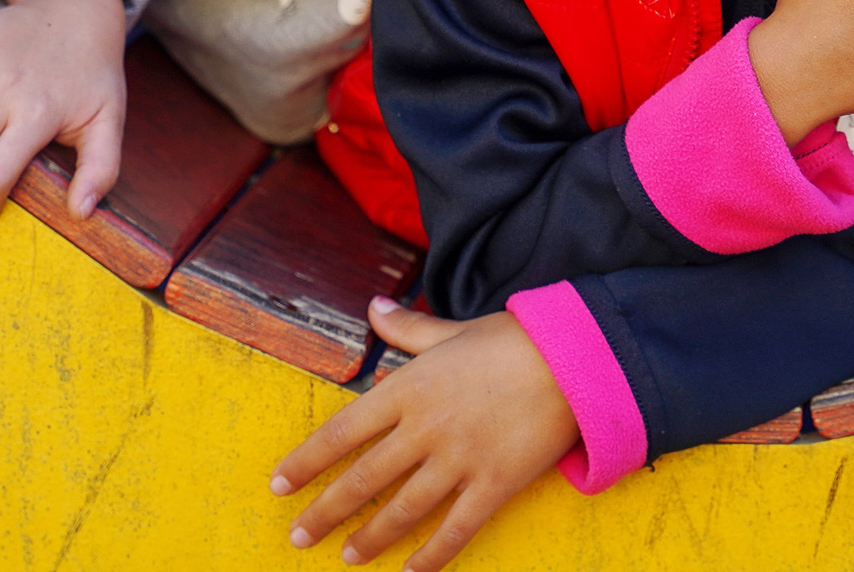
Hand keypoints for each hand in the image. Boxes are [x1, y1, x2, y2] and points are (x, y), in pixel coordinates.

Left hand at [275, 299, 576, 569]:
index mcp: (408, 388)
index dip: (306, 462)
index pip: (342, 432)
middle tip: (298, 537)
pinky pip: (455, 529)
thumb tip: (374, 306)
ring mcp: (459, 459)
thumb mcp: (450, 330)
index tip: (279, 485)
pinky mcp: (494, 484)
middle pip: (363, 480)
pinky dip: (431, 557)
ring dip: (370, 539)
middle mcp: (425, 429)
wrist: (573, 358)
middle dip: (325, 512)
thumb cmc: (510, 340)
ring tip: (346, 558)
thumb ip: (407, 328)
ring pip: (402, 511)